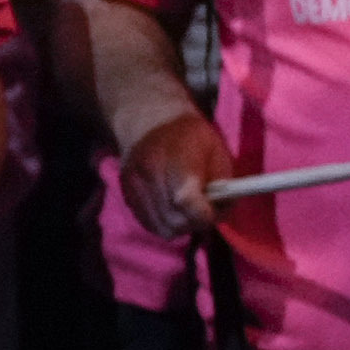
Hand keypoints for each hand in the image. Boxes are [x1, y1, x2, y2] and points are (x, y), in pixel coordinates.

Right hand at [119, 109, 230, 243]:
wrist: (149, 121)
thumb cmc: (190, 134)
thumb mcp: (217, 151)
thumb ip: (223, 183)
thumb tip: (222, 211)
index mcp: (176, 161)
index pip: (186, 202)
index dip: (205, 214)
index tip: (214, 210)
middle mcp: (150, 177)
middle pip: (175, 221)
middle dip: (195, 222)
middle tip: (204, 211)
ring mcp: (134, 189)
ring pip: (162, 228)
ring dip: (181, 225)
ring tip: (189, 210)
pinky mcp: (127, 197)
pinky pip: (150, 224)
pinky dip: (166, 222)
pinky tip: (173, 209)